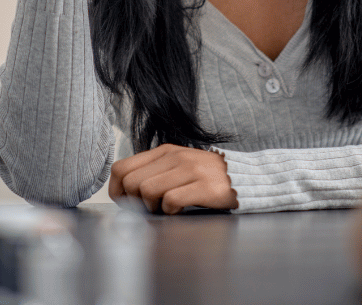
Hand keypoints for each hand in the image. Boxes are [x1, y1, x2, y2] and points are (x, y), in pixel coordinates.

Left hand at [108, 144, 238, 214]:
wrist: (244, 177)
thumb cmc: (204, 177)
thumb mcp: (176, 166)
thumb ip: (152, 172)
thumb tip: (123, 192)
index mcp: (163, 151)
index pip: (120, 168)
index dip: (117, 190)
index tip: (128, 203)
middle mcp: (175, 157)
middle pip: (131, 182)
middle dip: (135, 201)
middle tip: (150, 208)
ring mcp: (191, 170)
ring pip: (148, 190)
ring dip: (153, 207)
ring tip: (166, 208)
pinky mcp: (205, 186)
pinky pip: (172, 201)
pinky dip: (171, 211)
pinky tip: (180, 210)